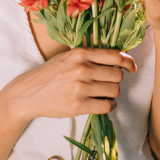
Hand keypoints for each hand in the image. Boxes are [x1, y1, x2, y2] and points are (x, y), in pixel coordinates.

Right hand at [9, 48, 136, 121]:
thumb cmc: (50, 74)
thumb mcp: (68, 57)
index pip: (115, 55)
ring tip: (103, 93)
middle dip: (117, 80)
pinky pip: (106, 106)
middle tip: (108, 82)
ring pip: (114, 91)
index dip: (128, 62)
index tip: (132, 67)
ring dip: (112, 93)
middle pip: (118, 75)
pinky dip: (108, 105)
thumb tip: (117, 58)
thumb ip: (89, 56)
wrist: (28, 93)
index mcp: (81, 53)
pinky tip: (101, 103)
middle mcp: (82, 68)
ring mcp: (80, 88)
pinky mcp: (78, 105)